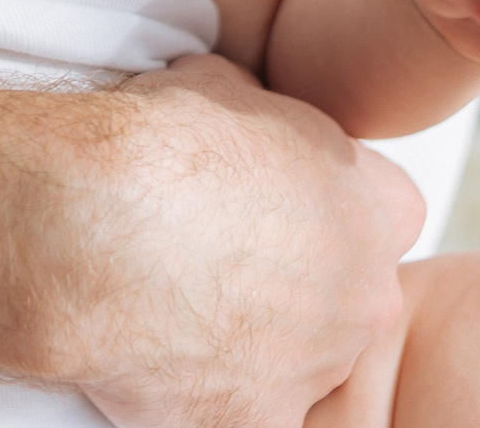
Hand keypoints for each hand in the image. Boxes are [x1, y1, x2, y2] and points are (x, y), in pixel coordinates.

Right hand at [73, 58, 421, 426]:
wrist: (89, 226)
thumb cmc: (151, 148)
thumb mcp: (221, 86)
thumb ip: (262, 116)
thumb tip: (245, 116)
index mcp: (367, 205)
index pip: (390, 211)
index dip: (334, 207)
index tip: (283, 205)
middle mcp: (361, 294)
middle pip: (348, 296)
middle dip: (300, 286)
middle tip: (220, 263)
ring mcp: (315, 368)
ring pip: (301, 364)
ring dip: (254, 345)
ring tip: (174, 311)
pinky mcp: (258, 423)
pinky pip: (247, 416)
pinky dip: (211, 399)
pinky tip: (161, 368)